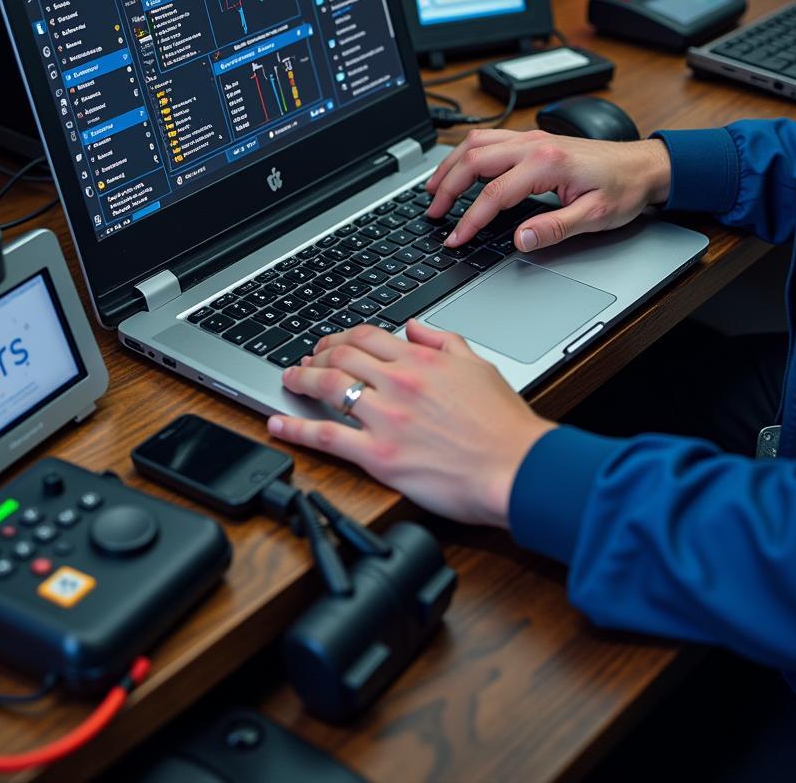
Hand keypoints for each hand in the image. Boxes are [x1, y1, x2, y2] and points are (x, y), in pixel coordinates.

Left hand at [267, 320, 553, 526]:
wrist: (517, 468)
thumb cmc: (504, 426)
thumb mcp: (479, 366)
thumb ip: (443, 341)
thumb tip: (415, 327)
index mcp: (421, 360)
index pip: (366, 336)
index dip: (340, 337)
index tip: (331, 344)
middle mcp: (398, 383)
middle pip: (340, 356)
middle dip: (316, 355)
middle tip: (305, 361)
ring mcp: (385, 419)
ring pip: (327, 387)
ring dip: (300, 380)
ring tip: (288, 380)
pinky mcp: (378, 455)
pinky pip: (325, 436)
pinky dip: (295, 428)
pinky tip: (277, 423)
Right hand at [425, 129, 671, 251]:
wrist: (644, 166)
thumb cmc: (622, 189)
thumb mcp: (594, 216)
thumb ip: (554, 228)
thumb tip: (519, 239)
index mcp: (547, 163)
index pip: (493, 194)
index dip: (469, 220)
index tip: (455, 238)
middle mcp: (533, 144)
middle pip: (473, 160)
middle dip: (446, 188)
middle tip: (432, 214)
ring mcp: (530, 138)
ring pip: (475, 144)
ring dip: (449, 166)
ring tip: (432, 190)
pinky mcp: (531, 139)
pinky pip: (487, 140)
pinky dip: (465, 155)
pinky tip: (457, 170)